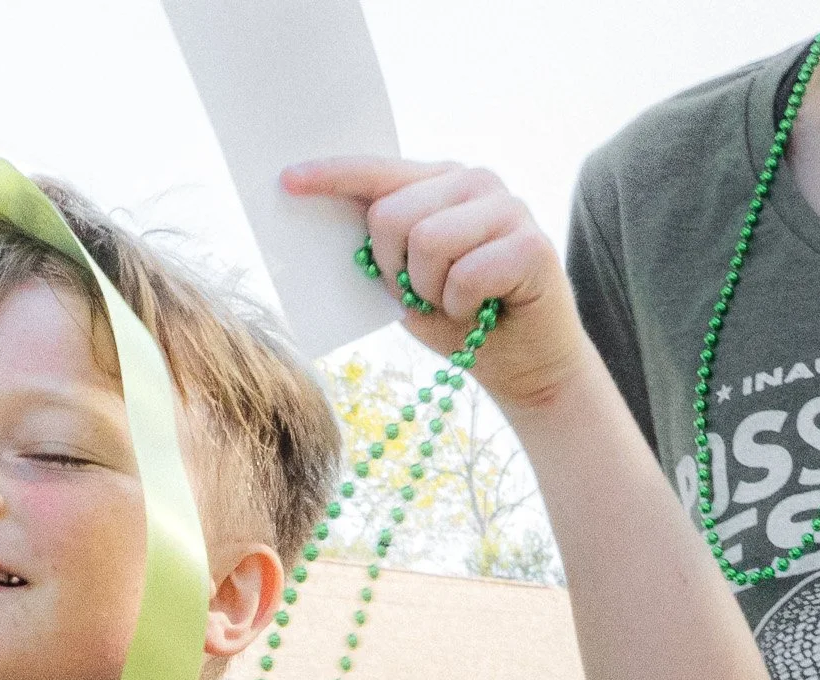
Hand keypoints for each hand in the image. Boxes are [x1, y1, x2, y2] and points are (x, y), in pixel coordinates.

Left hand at [280, 156, 591, 413]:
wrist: (523, 366)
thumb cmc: (460, 321)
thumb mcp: (404, 285)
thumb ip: (378, 252)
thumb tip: (327, 234)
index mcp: (440, 183)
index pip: (378, 173)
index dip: (332, 177)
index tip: (287, 180)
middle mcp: (474, 181)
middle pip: (392, 214)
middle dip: (394, 270)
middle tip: (425, 295)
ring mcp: (507, 206)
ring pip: (427, 243)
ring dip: (430, 292)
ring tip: (457, 302)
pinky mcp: (532, 243)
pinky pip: (464, 276)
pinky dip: (462, 308)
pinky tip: (485, 310)